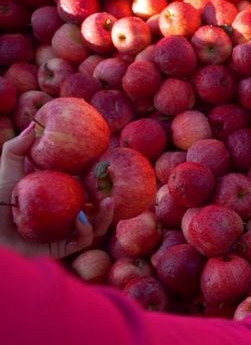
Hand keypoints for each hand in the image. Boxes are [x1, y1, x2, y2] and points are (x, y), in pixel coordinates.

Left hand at [0, 122, 113, 258]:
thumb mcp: (7, 169)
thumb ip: (17, 147)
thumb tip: (34, 126)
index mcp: (63, 196)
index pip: (88, 186)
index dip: (101, 178)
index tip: (110, 165)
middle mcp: (68, 214)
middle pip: (98, 208)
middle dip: (111, 199)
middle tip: (116, 185)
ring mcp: (66, 232)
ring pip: (96, 226)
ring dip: (107, 216)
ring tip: (109, 202)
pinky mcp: (60, 247)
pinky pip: (80, 241)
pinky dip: (86, 231)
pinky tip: (81, 218)